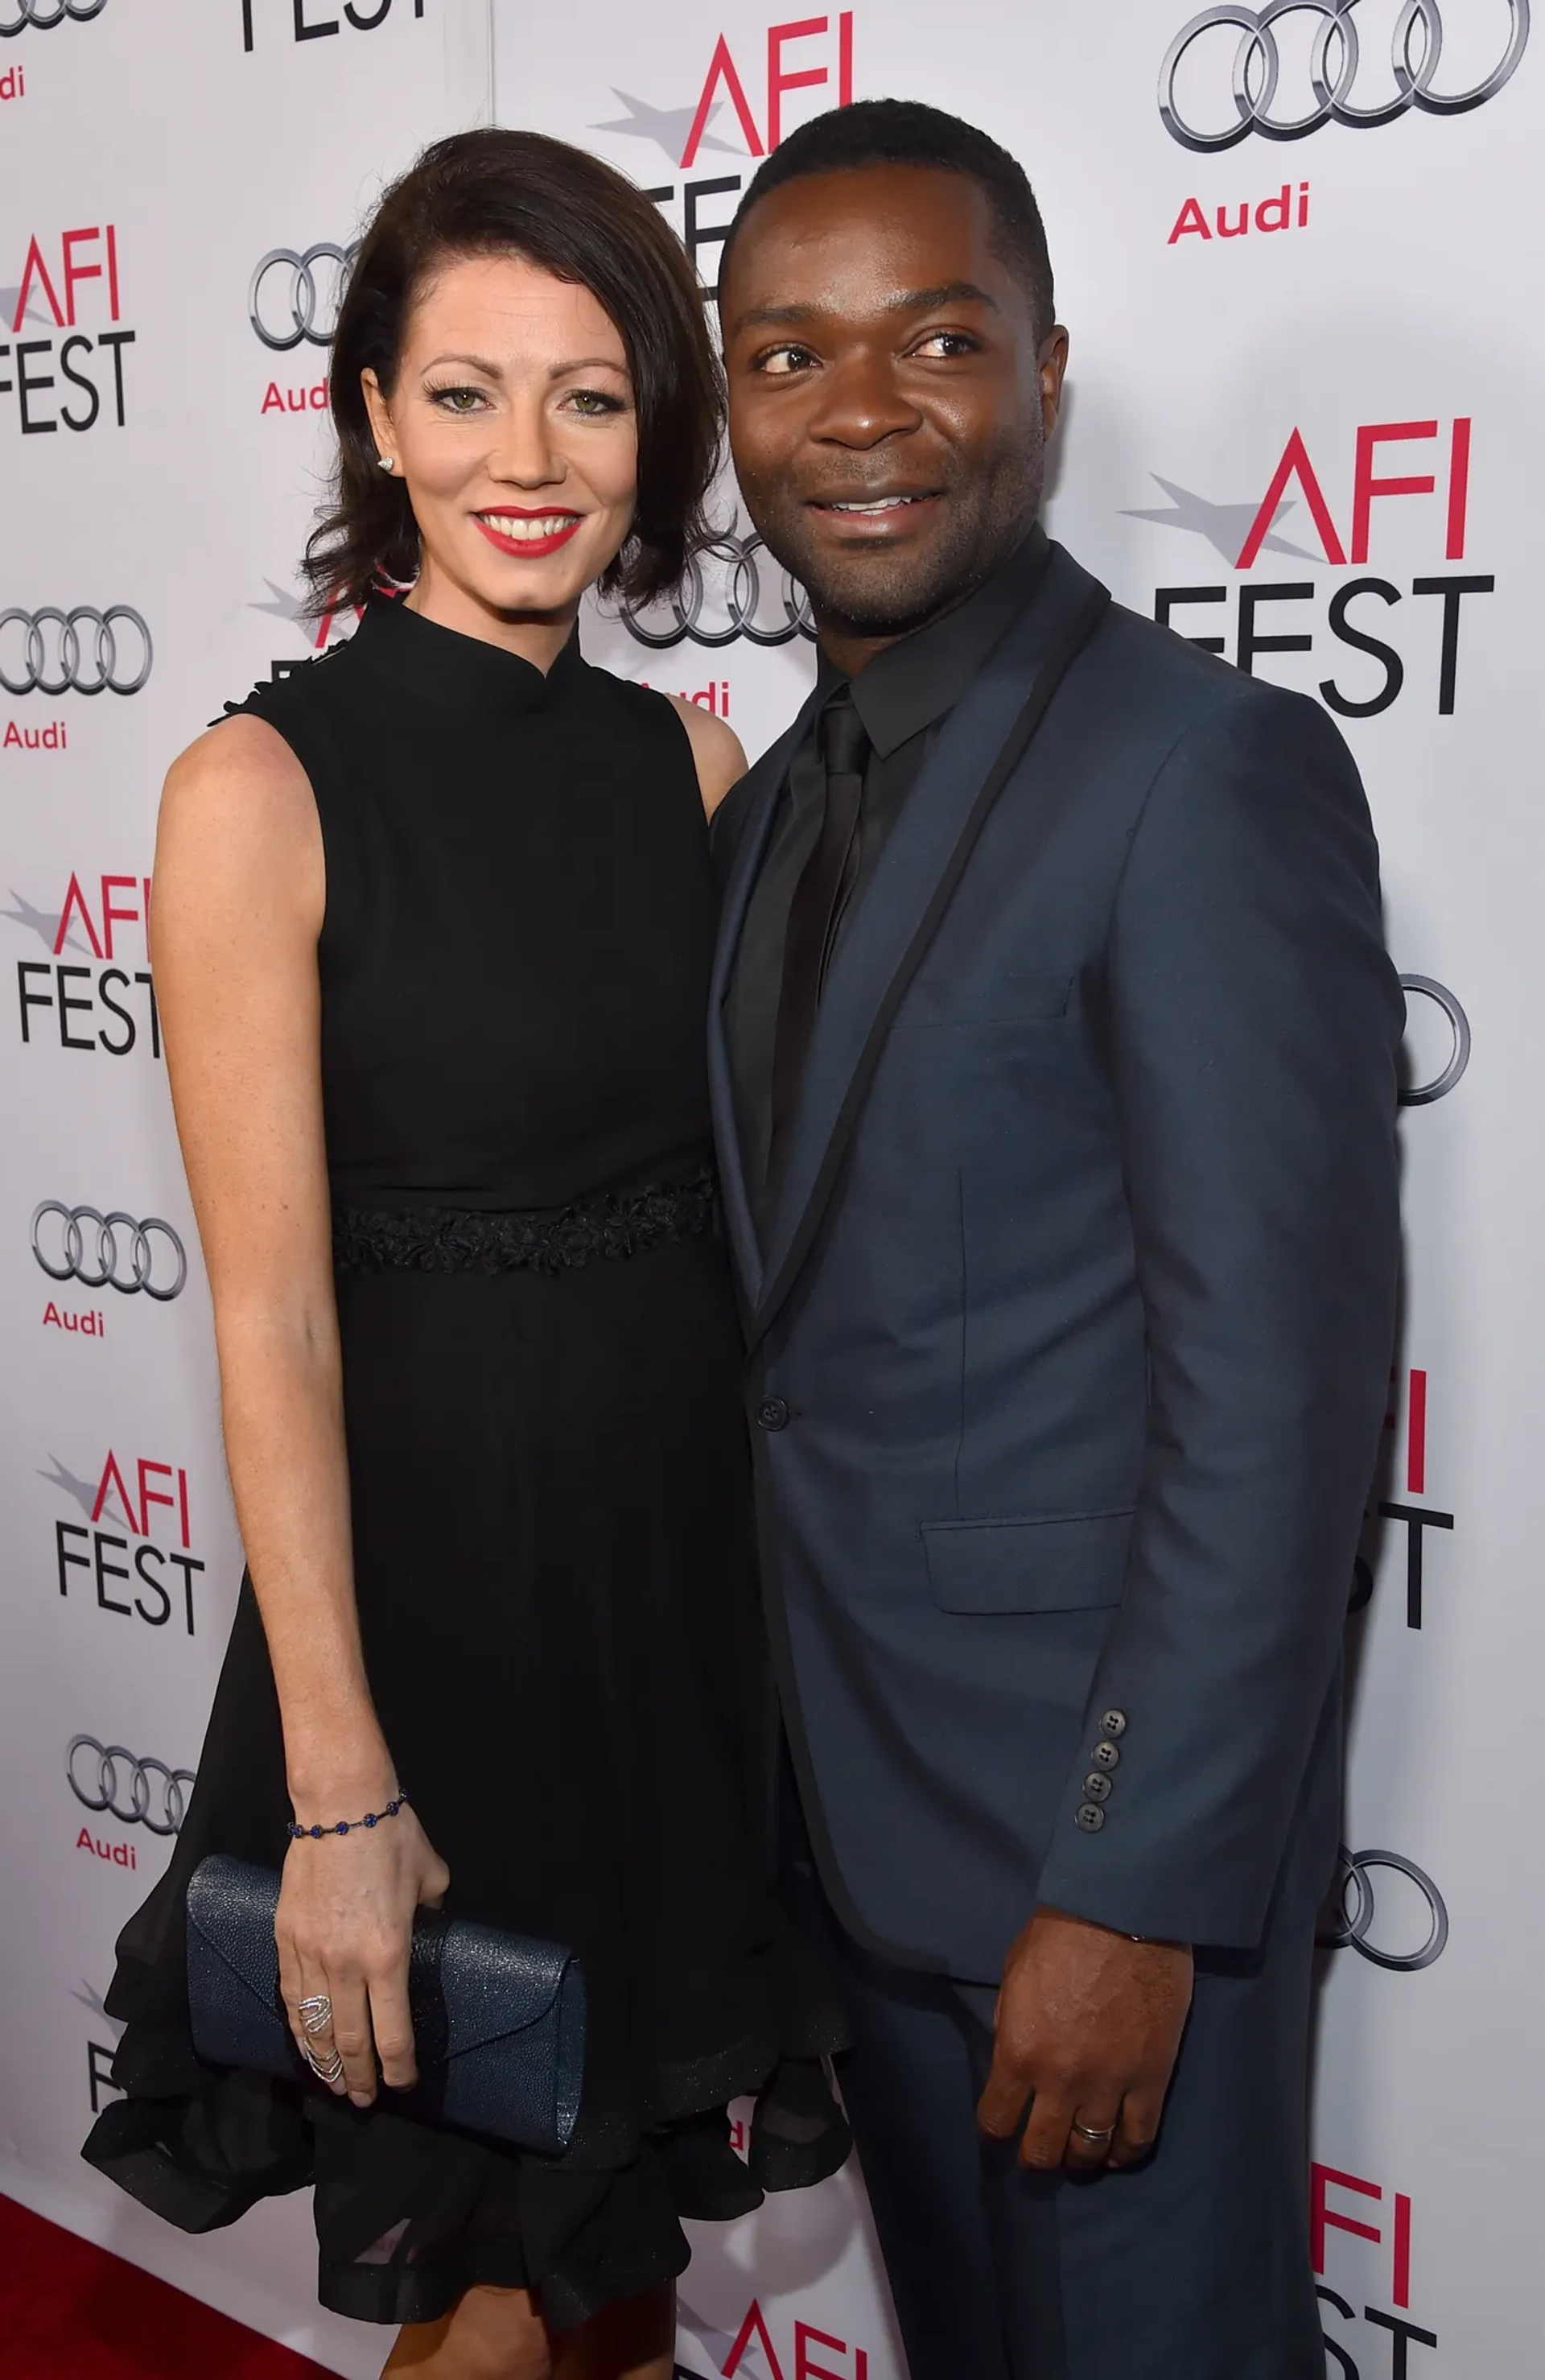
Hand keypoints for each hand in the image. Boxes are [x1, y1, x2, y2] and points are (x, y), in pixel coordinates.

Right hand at [275, 1795, 448, 2107]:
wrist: (339, 1806)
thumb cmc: (392, 1837)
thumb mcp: (431, 1878)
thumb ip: (433, 1914)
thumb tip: (433, 1926)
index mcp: (389, 1955)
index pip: (393, 2032)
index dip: (398, 2068)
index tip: (403, 2084)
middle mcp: (346, 1964)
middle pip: (350, 2041)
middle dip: (360, 2078)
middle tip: (366, 2099)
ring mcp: (310, 1953)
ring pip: (315, 2027)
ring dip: (324, 2062)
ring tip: (335, 2083)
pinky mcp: (285, 1939)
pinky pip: (292, 1997)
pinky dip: (300, 2028)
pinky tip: (306, 2042)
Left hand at [977, 1906, 1192, 2173]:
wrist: (1125, 1914)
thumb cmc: (1062, 1934)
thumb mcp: (1014, 1975)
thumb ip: (1010, 2023)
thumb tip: (1012, 2054)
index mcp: (1019, 2051)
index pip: (997, 2119)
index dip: (996, 2128)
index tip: (1002, 2126)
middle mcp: (1060, 2080)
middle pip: (1042, 2149)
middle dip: (1035, 2156)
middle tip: (1040, 2150)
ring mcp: (1109, 2085)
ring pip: (1089, 2151)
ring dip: (1080, 2160)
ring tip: (1079, 2155)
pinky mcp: (1151, 2080)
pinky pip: (1138, 2138)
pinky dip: (1126, 2153)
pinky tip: (1118, 2153)